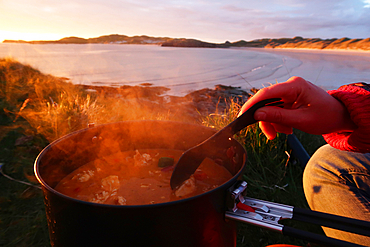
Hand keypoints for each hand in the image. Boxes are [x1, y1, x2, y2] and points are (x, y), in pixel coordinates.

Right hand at [238, 77, 355, 139]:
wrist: (340, 117)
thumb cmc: (326, 117)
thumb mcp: (301, 120)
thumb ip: (278, 117)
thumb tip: (257, 115)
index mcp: (294, 86)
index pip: (266, 93)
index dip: (252, 104)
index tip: (242, 115)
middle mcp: (290, 85)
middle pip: (266, 102)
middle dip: (266, 120)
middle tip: (270, 135)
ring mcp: (289, 91)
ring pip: (270, 108)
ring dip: (274, 122)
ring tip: (285, 132)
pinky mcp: (289, 98)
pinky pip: (276, 109)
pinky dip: (279, 121)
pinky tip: (288, 128)